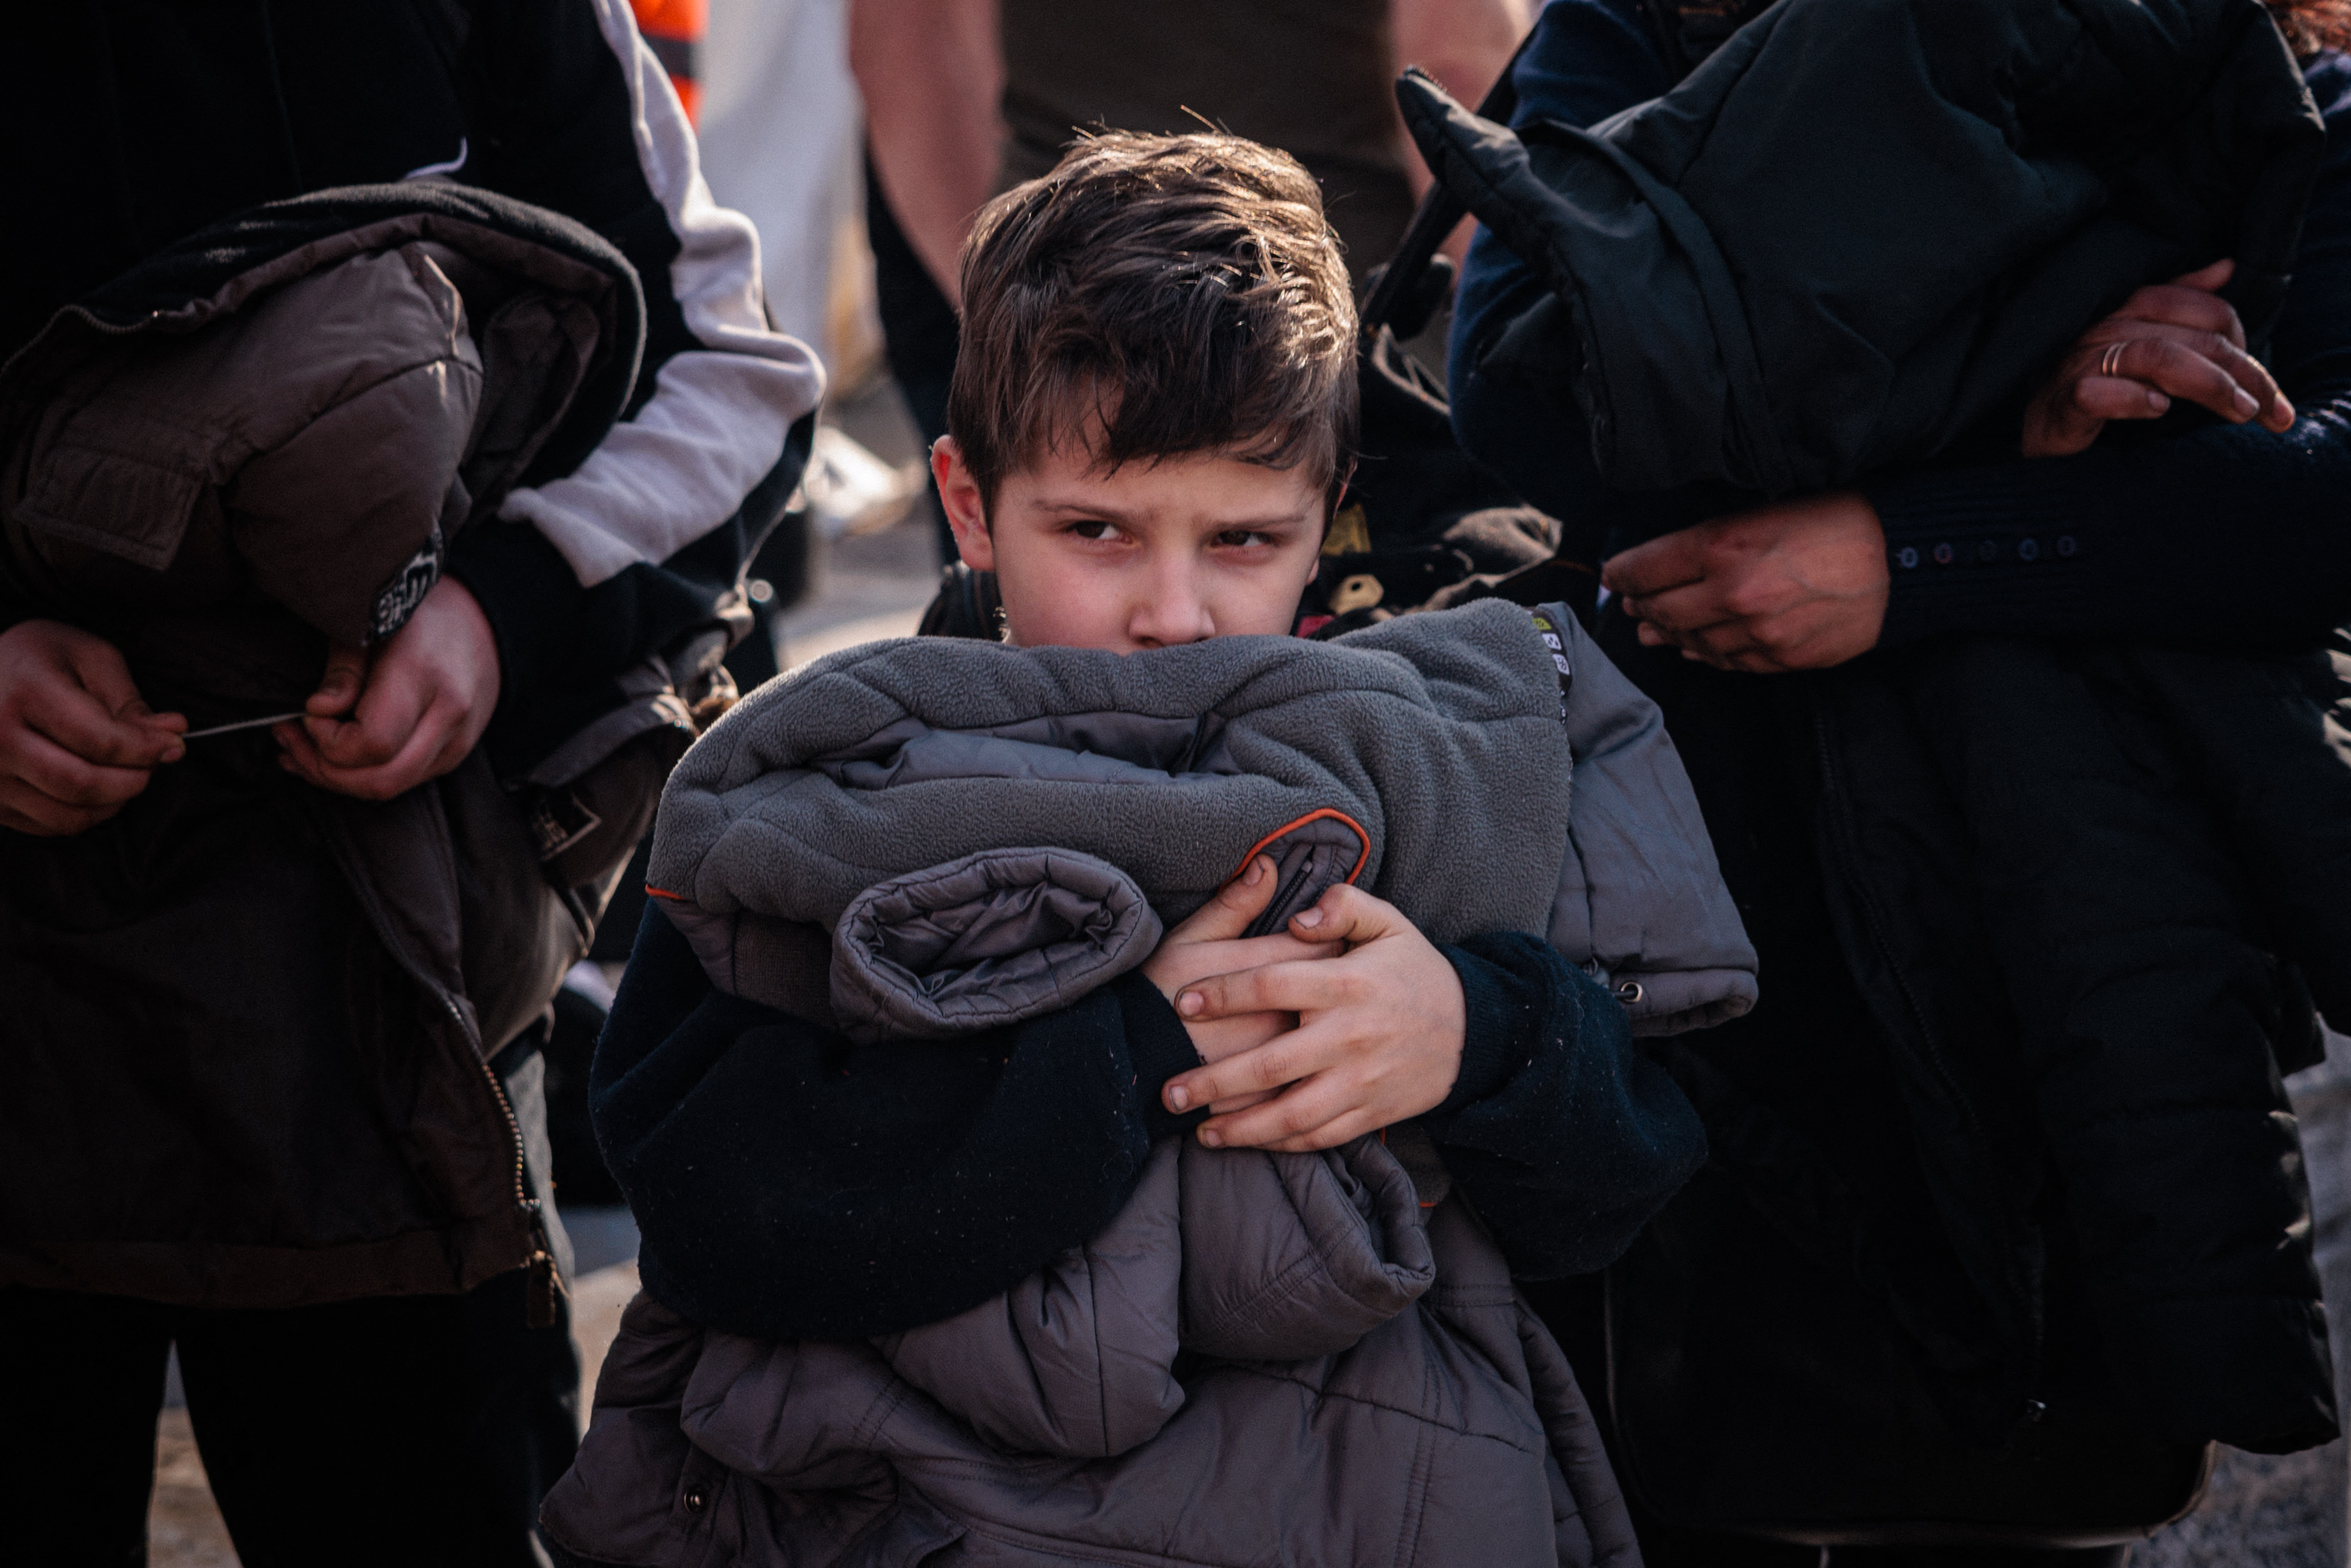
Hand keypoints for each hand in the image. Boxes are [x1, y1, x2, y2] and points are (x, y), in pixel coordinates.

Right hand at [0, 620, 185, 835]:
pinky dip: (84, 814)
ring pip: (68, 815)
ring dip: (113, 803)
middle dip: (134, 780)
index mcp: (26, 693)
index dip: (148, 750)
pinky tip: (94, 786)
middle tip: (152, 764)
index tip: (174, 745)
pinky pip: (49, 825)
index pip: (100, 741)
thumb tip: (174, 732)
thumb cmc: (36, 660)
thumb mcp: (88, 658)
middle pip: (83, 784)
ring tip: (125, 774)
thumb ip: (130, 701)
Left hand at [275, 575, 499, 799]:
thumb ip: (344, 669)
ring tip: (300, 749)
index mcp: (426, 678)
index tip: (309, 713)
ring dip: (338, 778)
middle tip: (290, 740)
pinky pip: (403, 781)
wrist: (483, 621)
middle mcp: (449, 718)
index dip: (327, 740)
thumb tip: (319, 710)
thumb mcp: (373, 624)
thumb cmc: (422, 615)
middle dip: (324, 769)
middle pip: (380, 779)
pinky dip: (362, 775)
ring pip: (390, 787)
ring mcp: (457, 741)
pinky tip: (333, 754)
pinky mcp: (454, 754)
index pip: (372, 744)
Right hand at [1143, 856, 1341, 1110]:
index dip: (1329, 938)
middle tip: (1327, 980)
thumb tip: (1268, 864)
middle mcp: (1282, 1018)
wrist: (1125, 1060)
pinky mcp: (1270, 1098)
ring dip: (1327, 1030)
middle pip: (1332, 996)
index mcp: (1267, 974)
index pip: (1327, 945)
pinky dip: (1310, 1073)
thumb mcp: (1188, 939)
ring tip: (1320, 1022)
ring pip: (1325, 1042)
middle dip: (1333, 986)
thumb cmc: (1155, 992)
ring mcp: (1279, 1062)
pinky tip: (1305, 1067)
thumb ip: (1234, 905)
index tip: (1323, 939)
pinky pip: (1307, 1083)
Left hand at [1158, 883, 1466, 1152]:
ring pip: (1291, 1115)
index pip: (1272, 984)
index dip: (1223, 993)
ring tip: (1199, 1131)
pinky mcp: (1371, 1114)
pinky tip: (1247, 1142)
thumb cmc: (1414, 971)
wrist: (1472, 1031)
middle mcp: (1351, 1036)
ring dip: (1241, 1129)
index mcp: (1348, 983)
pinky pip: (1319, 1137)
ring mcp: (1361, 1081)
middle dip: (1214, 1081)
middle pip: (1270, 1064)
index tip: (1183, 1000)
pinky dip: (1280, 1144)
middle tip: (1168, 1090)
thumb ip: (1342, 907)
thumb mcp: (1389, 922)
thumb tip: (1297, 919)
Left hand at [1602, 491, 1888, 672]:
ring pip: (1691, 641)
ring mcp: (1758, 633)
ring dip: (1669, 633)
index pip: (1646, 568)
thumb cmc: (1839, 517)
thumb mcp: (1766, 508)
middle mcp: (1734, 594)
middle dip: (1642, 605)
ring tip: (1655, 626)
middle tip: (1632, 602)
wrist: (1906, 556)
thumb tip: (1663, 563)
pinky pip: (1728, 662)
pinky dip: (1705, 654)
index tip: (1616, 574)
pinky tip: (1694, 647)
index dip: (1623, 573)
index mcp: (1724, 547)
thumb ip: (1712, 536)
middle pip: (1662, 609)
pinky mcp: (1782, 658)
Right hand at [2022, 259, 2294, 457]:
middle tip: (2271, 410)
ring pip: (2157, 356)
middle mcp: (2107, 325)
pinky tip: (2159, 409)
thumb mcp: (2141, 337)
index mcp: (2130, 305)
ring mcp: (2081, 361)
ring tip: (2239, 412)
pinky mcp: (2062, 400)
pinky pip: (2099, 392)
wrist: (2029, 424)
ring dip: (2208, 384)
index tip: (2262, 384)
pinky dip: (2134, 399)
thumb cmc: (2090, 380)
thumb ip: (2182, 301)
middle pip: (2193, 336)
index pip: (2207, 310)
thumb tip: (2225, 267)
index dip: (2244, 342)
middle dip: (2244, 373)